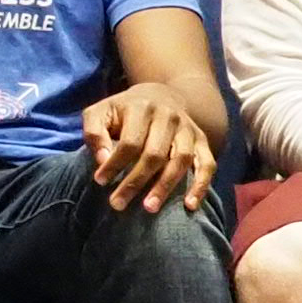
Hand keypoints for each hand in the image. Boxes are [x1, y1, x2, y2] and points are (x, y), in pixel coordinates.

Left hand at [79, 83, 215, 213]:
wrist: (160, 94)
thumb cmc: (124, 110)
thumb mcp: (100, 112)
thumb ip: (95, 132)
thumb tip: (103, 160)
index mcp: (142, 108)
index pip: (130, 142)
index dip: (115, 163)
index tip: (100, 181)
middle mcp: (168, 116)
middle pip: (155, 154)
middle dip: (136, 181)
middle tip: (118, 204)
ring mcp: (188, 128)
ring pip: (181, 160)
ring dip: (165, 186)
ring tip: (150, 208)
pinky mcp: (201, 140)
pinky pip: (207, 164)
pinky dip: (201, 185)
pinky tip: (189, 205)